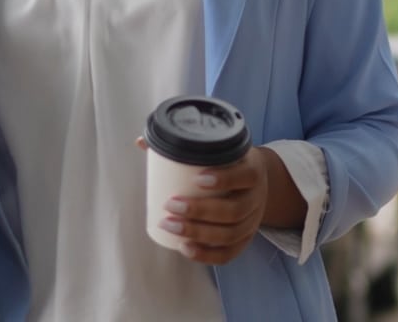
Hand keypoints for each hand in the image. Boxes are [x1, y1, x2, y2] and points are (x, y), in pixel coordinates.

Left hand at [137, 138, 270, 265]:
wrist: (254, 183)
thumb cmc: (228, 164)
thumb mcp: (218, 150)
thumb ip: (183, 145)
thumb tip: (140, 142)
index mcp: (253, 170)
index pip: (246, 176)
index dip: (224, 179)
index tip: (196, 179)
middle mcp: (257, 198)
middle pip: (234, 210)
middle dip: (200, 211)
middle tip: (171, 205)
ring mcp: (253, 221)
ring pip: (230, 234)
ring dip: (198, 233)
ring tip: (169, 225)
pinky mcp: (245, 239)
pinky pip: (229, 253)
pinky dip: (207, 255)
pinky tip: (184, 248)